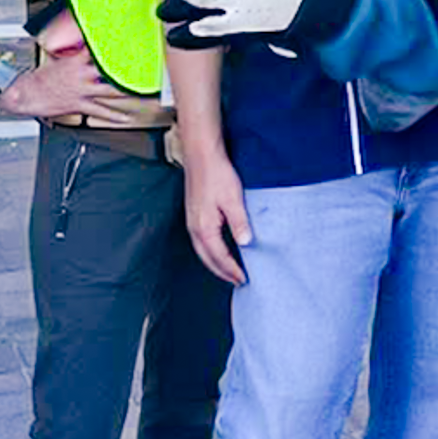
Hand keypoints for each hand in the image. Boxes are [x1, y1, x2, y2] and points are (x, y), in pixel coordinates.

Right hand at [0, 50, 139, 124]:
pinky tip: (126, 118)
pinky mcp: (79, 105)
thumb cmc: (39, 78)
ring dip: (128, 92)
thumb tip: (83, 47)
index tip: (130, 42)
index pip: (98, 50)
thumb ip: (74, 56)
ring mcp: (82, 91)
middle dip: (128, 70)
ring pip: (110, 91)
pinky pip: (100, 111)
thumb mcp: (57, 61)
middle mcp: (82, 75)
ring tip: (144, 92)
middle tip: (145, 68)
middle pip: (110, 71)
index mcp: (76, 62)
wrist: (24, 94)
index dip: (115, 46)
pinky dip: (114, 115)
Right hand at [180, 144, 250, 284]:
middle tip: (238, 282)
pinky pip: (201, 242)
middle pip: (208, 259)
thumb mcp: (233, 199)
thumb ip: (239, 223)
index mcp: (204, 227)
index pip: (220, 257)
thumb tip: (245, 244)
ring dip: (216, 264)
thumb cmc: (217, 174)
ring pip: (203, 252)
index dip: (232, 270)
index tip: (245, 279)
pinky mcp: (194, 216)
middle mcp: (194, 228)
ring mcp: (192, 222)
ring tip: (230, 271)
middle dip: (223, 272)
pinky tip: (220, 250)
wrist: (201, 156)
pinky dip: (211, 252)